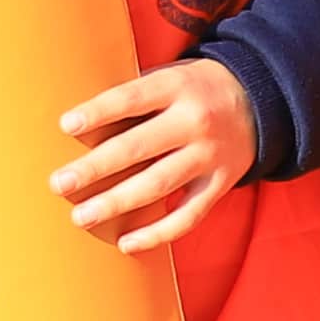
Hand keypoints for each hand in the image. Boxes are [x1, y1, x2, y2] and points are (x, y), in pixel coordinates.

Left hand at [54, 55, 255, 252]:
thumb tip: (79, 126)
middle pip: (138, 147)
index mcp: (177, 88)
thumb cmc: (194, 89)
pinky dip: (157, 234)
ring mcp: (209, 156)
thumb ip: (134, 98)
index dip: (98, 112)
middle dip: (95, 168)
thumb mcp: (169, 77)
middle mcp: (195, 122)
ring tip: (80, 217)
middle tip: (59, 183)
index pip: (131, 99)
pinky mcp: (219, 184)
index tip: (66, 126)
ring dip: (116, 203)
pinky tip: (126, 243)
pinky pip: (188, 216)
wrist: (259, 100)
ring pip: (158, 185)